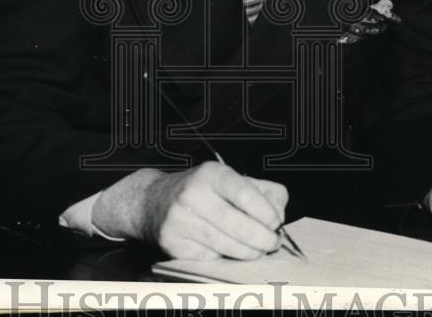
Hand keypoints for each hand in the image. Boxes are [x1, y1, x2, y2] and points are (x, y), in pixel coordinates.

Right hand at [93, 161, 287, 259]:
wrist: (152, 201)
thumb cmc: (200, 190)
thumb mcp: (228, 179)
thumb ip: (261, 190)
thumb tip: (279, 211)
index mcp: (211, 174)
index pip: (245, 193)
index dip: (266, 212)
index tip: (276, 223)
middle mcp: (193, 194)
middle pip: (238, 225)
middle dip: (262, 239)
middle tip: (272, 243)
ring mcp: (180, 220)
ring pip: (226, 246)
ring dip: (249, 252)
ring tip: (257, 250)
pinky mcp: (173, 244)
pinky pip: (210, 257)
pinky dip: (225, 257)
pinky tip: (229, 251)